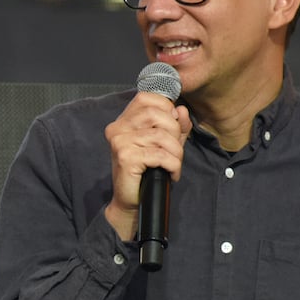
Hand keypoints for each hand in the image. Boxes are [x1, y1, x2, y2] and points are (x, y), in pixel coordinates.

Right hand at [103, 92, 191, 239]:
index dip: (165, 108)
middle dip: (174, 132)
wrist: (131, 202)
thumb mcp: (165, 143)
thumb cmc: (147, 172)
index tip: (171, 128)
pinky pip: (160, 155)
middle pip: (156, 114)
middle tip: (174, 151)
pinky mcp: (126, 157)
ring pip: (161, 136)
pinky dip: (173, 165)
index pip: (146, 98)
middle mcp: (117, 128)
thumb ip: (175, 125)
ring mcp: (119, 142)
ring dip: (176, 152)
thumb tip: (181, 110)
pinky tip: (171, 174)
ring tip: (174, 164)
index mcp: (123, 121)